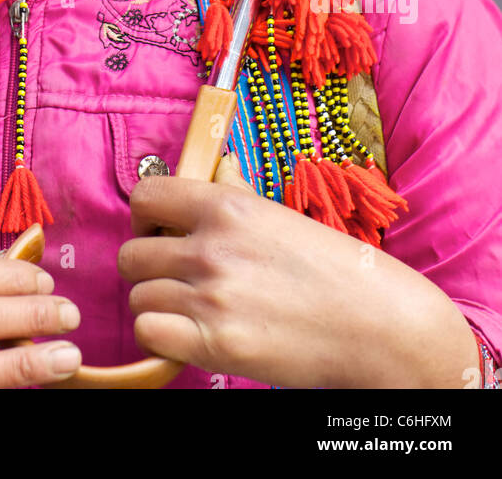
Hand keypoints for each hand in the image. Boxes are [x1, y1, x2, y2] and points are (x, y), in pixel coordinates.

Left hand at [117, 154, 475, 387]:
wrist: (380, 326)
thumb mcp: (281, 217)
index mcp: (228, 206)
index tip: (159, 232)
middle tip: (175, 278)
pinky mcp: (216, 344)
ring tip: (190, 310)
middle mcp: (213, 247)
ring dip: (157, 305)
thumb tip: (215, 167)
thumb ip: (236, 192)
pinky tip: (189, 336)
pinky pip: (149, 333)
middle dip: (148, 267)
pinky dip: (161, 338)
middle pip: (131, 254)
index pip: (146, 196)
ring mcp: (212, 296)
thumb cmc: (337, 270)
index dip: (144, 217)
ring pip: (138, 297)